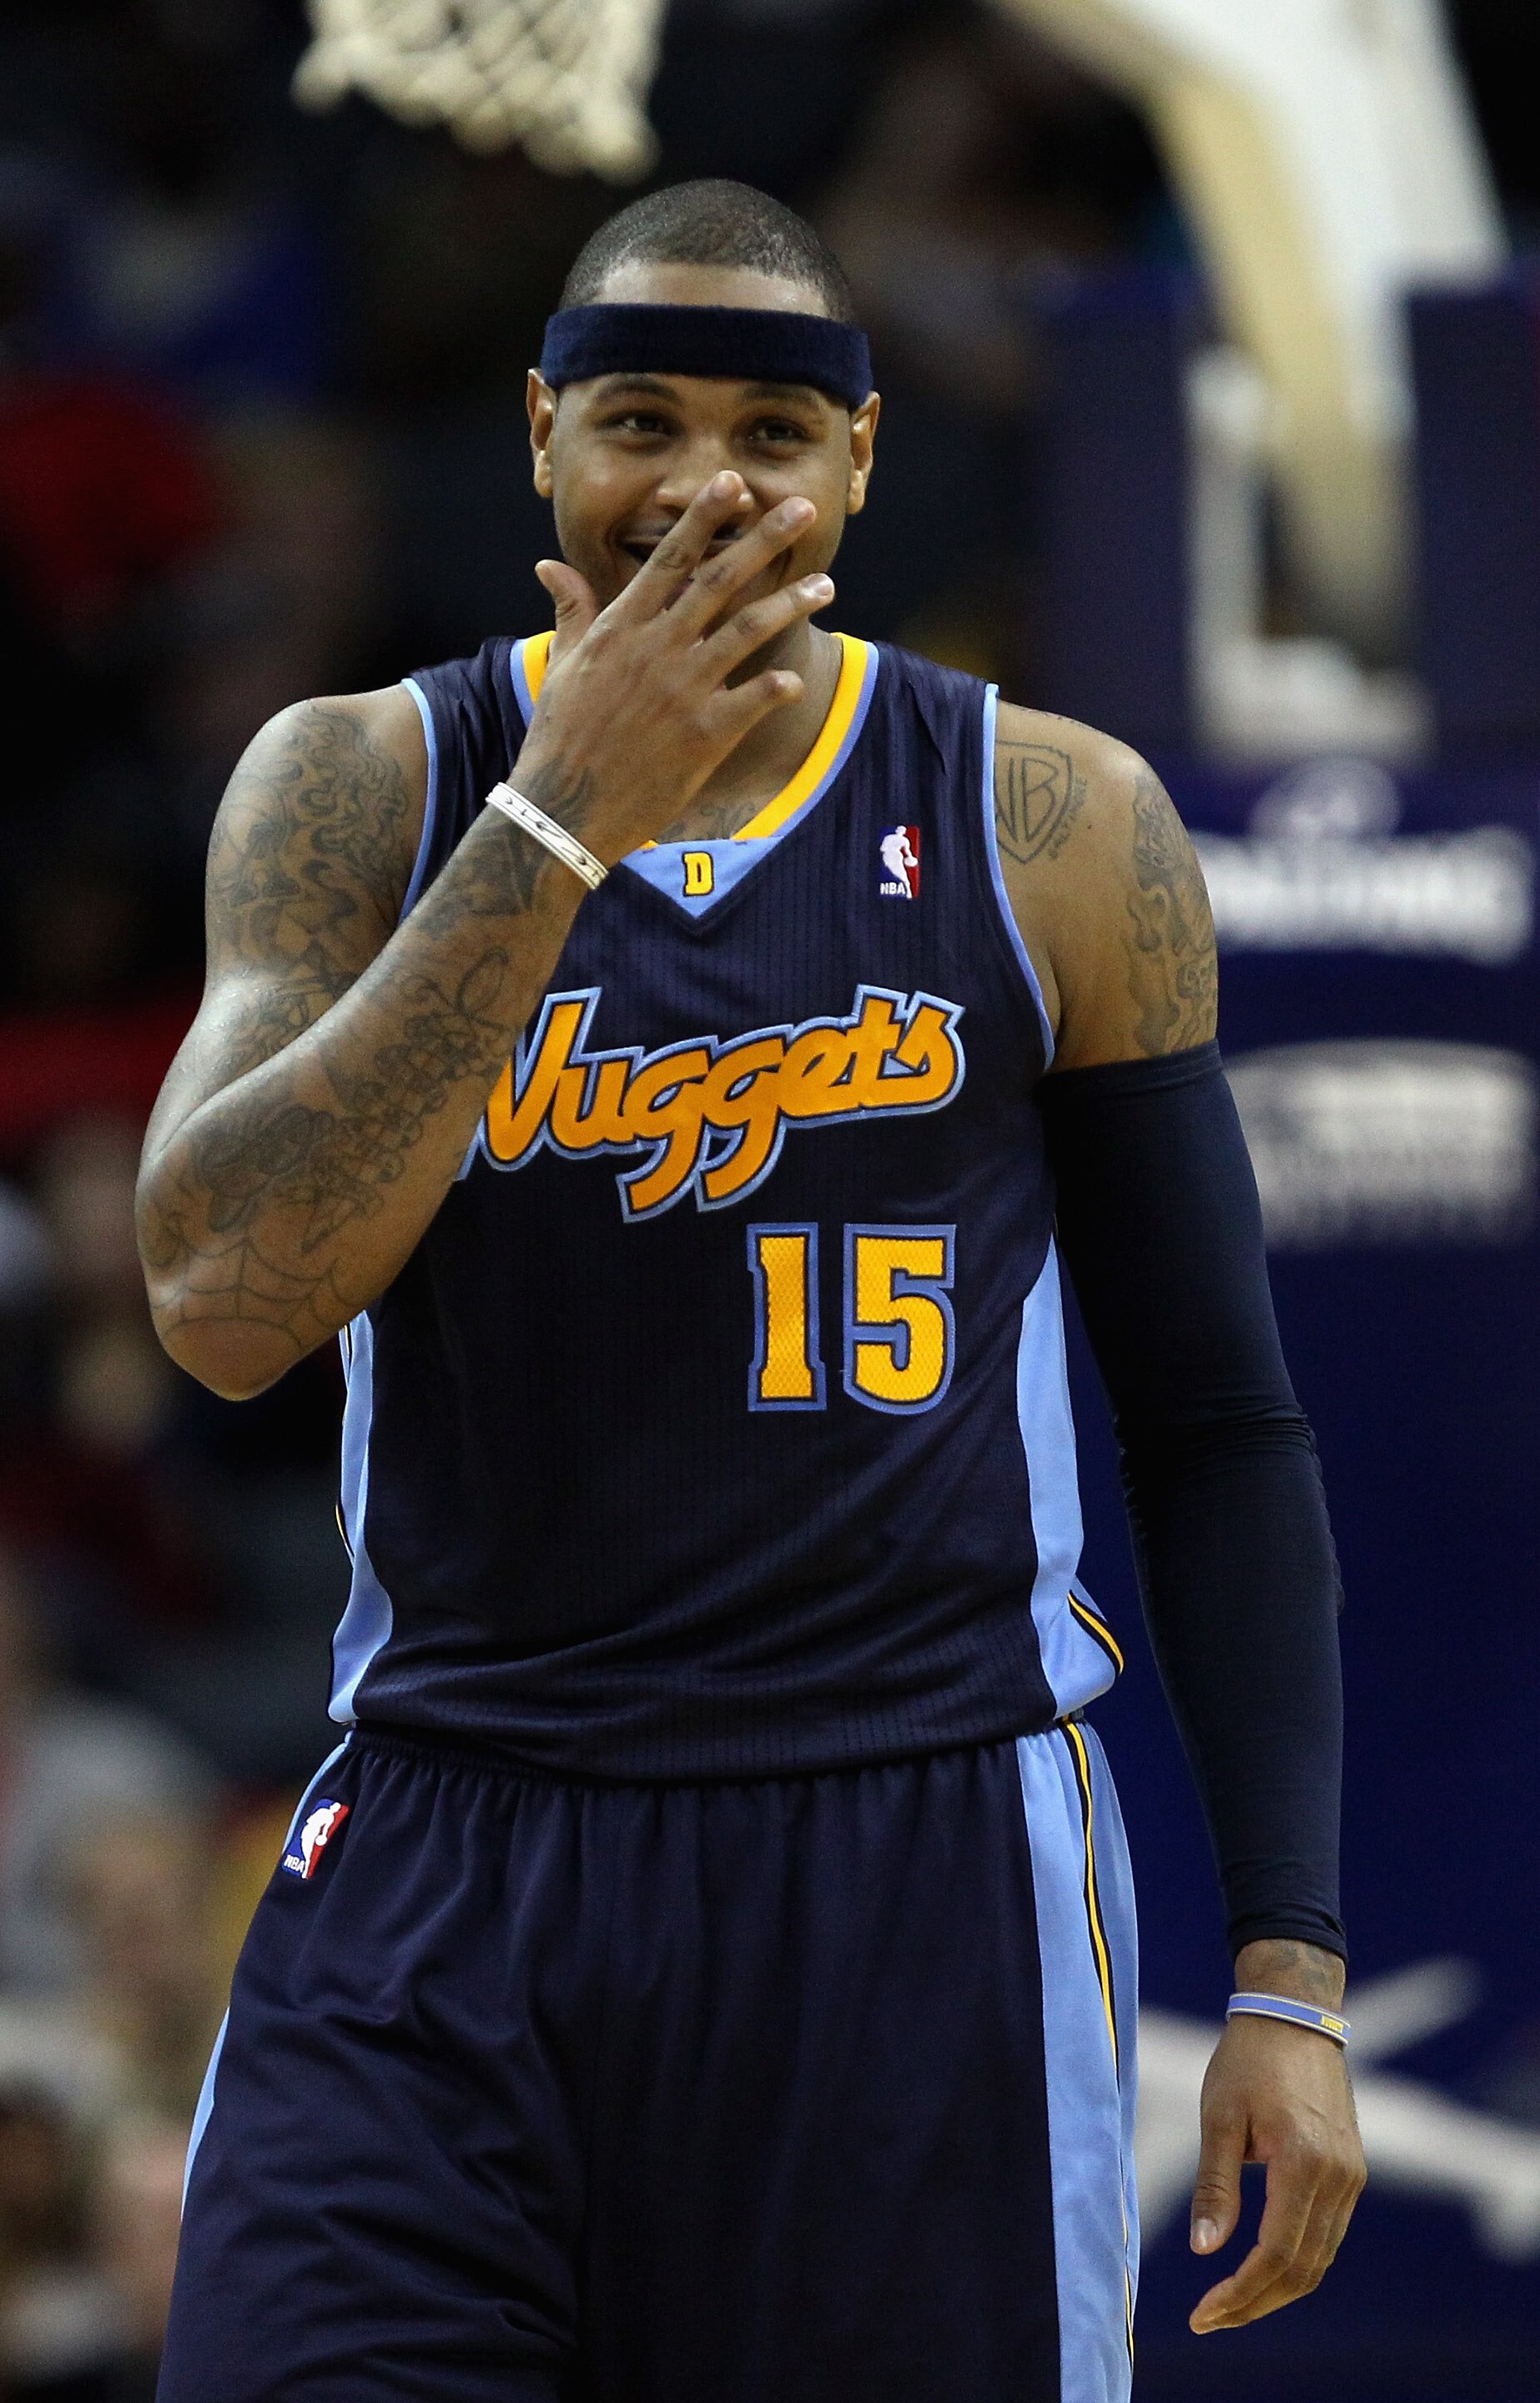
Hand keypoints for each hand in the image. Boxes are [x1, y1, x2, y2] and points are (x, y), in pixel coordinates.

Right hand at [510, 471, 832, 865]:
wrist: (563, 809)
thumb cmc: (559, 737)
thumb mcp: (562, 665)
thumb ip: (571, 610)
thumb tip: (548, 565)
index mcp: (621, 628)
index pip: (669, 559)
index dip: (703, 518)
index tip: (732, 482)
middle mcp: (656, 650)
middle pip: (718, 581)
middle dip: (763, 541)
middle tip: (802, 508)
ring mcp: (683, 691)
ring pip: (746, 632)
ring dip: (789, 603)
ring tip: (826, 583)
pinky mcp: (703, 737)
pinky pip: (753, 702)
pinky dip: (778, 688)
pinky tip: (800, 677)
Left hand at [1188, 1963, 1365, 2332]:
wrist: (1293, 2014)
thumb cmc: (1247, 2060)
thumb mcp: (1219, 2118)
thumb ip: (1216, 2187)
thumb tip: (1206, 2252)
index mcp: (1304, 2161)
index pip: (1275, 2254)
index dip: (1239, 2293)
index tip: (1202, 2314)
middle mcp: (1338, 2177)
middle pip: (1303, 2269)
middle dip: (1256, 2303)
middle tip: (1211, 2319)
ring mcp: (1351, 2176)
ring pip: (1320, 2258)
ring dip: (1277, 2289)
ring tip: (1230, 2304)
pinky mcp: (1351, 2170)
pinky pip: (1327, 2233)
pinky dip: (1296, 2261)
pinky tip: (1261, 2267)